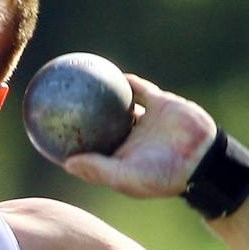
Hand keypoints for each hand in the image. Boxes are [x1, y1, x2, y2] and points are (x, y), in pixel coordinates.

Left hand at [63, 74, 215, 197]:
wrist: (203, 161)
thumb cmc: (162, 176)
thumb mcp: (126, 177)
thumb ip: (97, 169)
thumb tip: (67, 163)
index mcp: (118, 156)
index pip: (87, 148)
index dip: (68, 141)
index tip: (45, 133)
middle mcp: (129, 137)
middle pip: (99, 123)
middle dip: (79, 113)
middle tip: (57, 101)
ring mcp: (145, 120)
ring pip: (118, 103)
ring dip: (103, 92)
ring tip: (81, 78)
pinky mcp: (161, 104)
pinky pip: (140, 88)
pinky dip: (127, 81)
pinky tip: (111, 72)